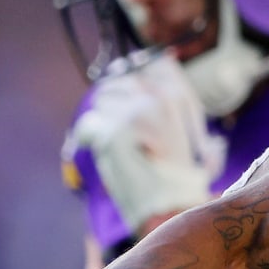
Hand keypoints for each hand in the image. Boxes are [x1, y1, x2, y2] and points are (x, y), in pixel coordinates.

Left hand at [70, 54, 224, 234]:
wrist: (169, 206)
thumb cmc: (173, 172)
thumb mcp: (181, 127)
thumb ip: (160, 97)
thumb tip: (135, 67)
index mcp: (177, 97)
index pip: (153, 62)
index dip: (137, 76)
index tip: (133, 93)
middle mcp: (156, 100)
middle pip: (120, 80)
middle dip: (115, 101)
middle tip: (123, 127)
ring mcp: (133, 115)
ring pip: (101, 100)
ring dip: (103, 119)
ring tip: (118, 142)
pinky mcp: (112, 133)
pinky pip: (88, 125)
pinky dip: (89, 137)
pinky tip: (104, 150)